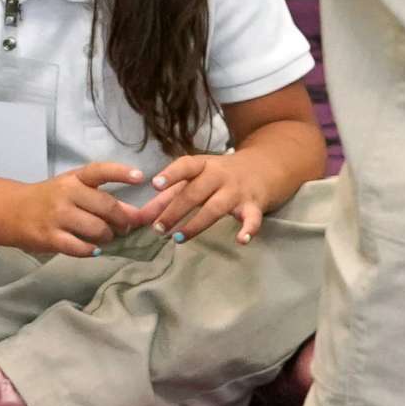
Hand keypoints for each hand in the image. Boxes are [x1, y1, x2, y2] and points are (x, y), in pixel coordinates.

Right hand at [13, 162, 153, 258]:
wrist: (12, 211)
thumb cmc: (49, 198)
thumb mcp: (73, 189)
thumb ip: (102, 198)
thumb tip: (136, 215)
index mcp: (74, 178)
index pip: (100, 171)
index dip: (121, 173)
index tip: (140, 177)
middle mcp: (66, 194)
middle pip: (107, 207)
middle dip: (122, 220)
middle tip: (124, 227)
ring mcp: (57, 216)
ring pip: (97, 229)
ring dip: (108, 237)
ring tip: (105, 238)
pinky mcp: (50, 237)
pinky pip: (80, 248)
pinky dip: (92, 251)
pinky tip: (93, 249)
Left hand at [148, 147, 290, 245]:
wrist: (264, 167)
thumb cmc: (219, 175)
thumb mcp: (195, 178)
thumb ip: (167, 196)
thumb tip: (140, 216)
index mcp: (203, 165)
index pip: (186, 165)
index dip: (171, 174)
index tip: (155, 184)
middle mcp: (220, 175)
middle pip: (195, 192)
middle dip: (174, 211)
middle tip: (158, 228)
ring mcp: (237, 191)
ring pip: (216, 207)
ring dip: (196, 224)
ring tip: (178, 238)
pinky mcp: (254, 205)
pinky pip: (252, 218)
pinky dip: (249, 229)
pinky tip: (241, 240)